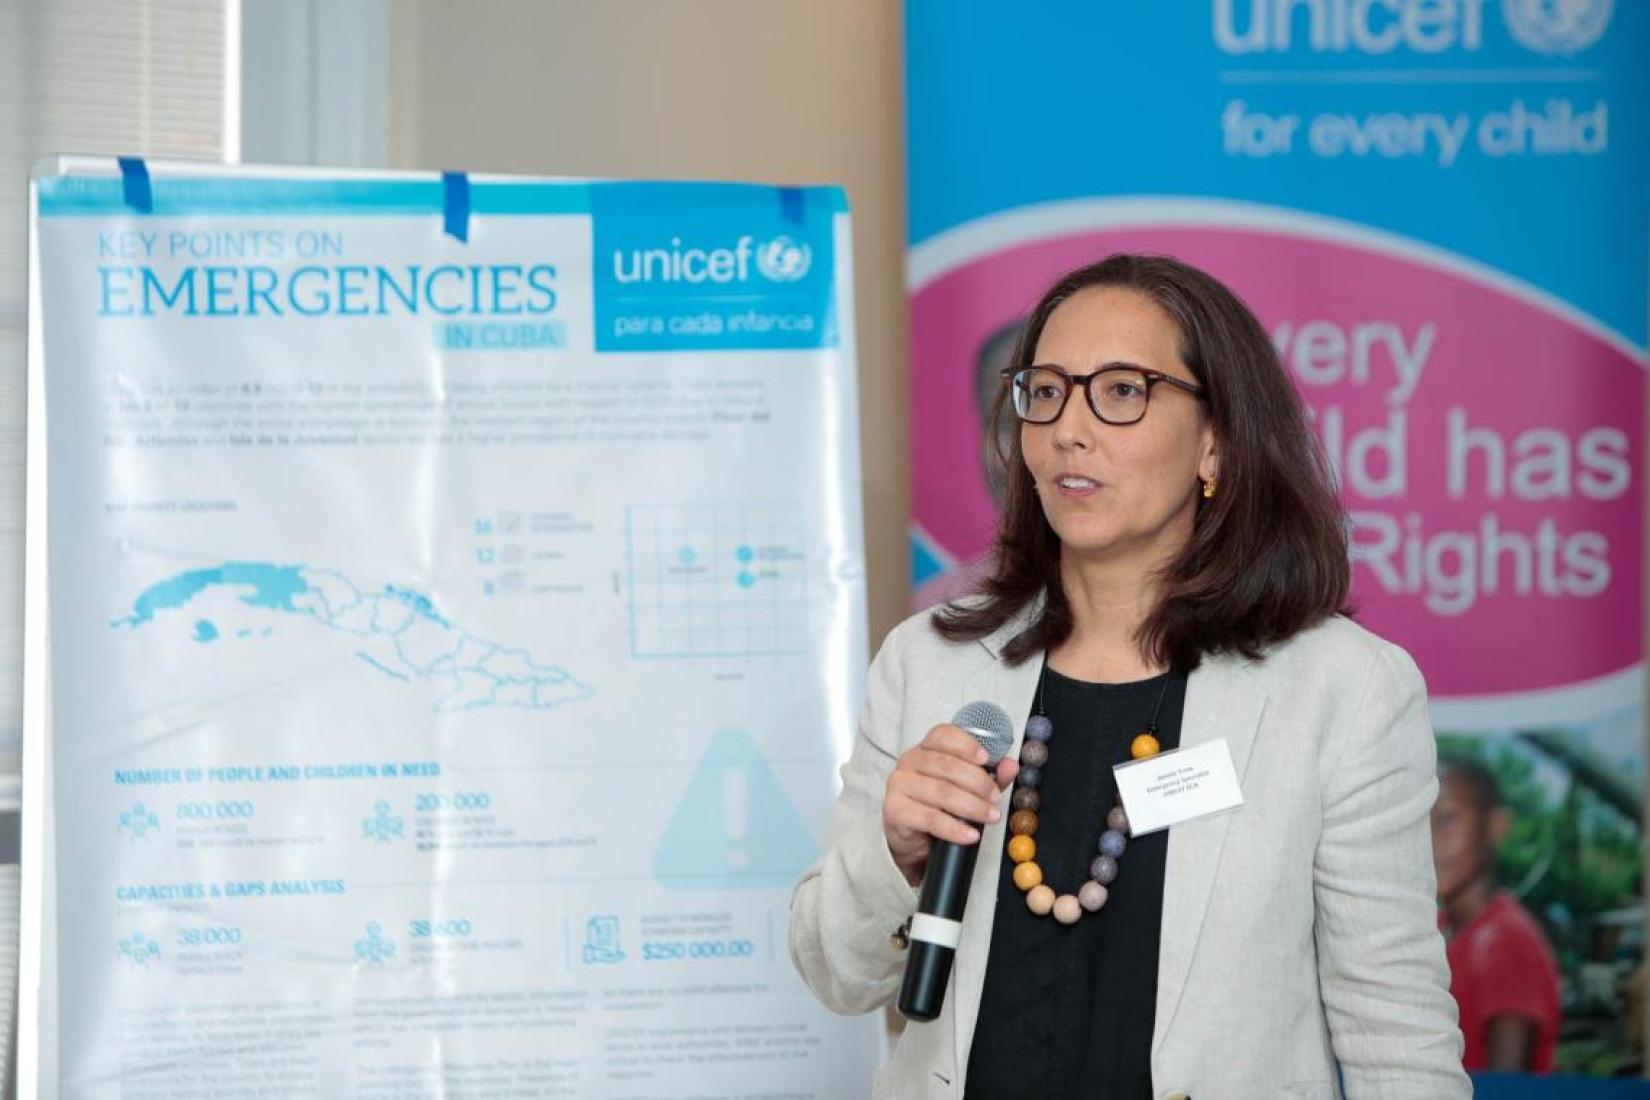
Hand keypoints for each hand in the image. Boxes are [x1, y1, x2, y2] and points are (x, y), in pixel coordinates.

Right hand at [883, 724, 1019, 885]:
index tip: (986, 759)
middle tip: (995, 798)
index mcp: (926, 748)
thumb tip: (1010, 766)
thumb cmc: (938, 806)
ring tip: (990, 817)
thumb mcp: (967, 789)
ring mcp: (899, 784)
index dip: (966, 745)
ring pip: (942, 792)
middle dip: (978, 782)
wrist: (912, 840)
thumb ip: (990, 776)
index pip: (943, 735)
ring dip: (972, 806)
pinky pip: (930, 818)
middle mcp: (909, 761)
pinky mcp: (895, 810)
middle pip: (947, 765)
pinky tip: (970, 835)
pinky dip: (954, 829)